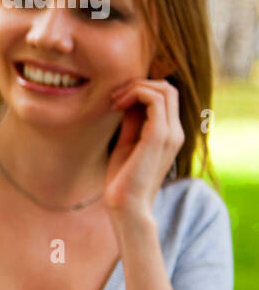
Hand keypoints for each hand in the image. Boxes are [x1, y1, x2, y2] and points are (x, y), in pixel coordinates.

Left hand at [105, 78, 183, 219]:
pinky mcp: (159, 137)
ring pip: (163, 89)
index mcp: (169, 133)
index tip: (115, 101)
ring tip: (114, 102)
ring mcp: (170, 133)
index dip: (141, 88)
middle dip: (138, 84)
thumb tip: (129, 97)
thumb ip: (133, 121)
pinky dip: (135, 94)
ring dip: (135, 87)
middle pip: (168, 88)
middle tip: (114, 98)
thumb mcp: (127, 142)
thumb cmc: (123, 177)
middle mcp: (175, 131)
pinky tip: (117, 106)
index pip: (166, 95)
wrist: (126, 205)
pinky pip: (155, 100)